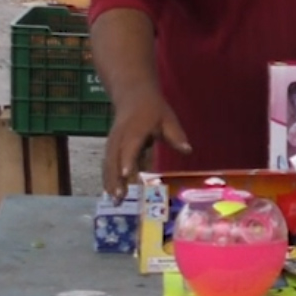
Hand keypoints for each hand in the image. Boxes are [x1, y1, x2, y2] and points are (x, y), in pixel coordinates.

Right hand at [102, 84, 190, 198]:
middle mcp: (120, 136)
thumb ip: (176, 135)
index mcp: (135, 128)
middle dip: (116, 177)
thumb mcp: (168, 118)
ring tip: (114, 200)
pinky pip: (107, 163)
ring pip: (108, 163)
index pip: (130, 145)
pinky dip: (108, 178)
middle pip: (114, 158)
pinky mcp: (111, 147)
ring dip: (110, 181)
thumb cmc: (153, 109)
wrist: (133, 95)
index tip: (127, 174)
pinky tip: (110, 193)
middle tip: (120, 196)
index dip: (127, 159)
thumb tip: (187, 150)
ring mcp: (113, 141)